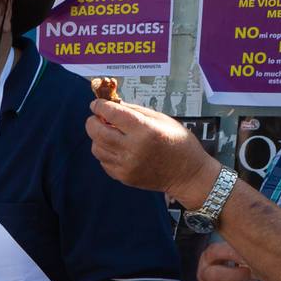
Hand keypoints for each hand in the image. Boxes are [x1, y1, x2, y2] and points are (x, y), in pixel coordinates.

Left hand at [85, 99, 222, 206]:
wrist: (188, 175)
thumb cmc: (178, 143)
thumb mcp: (162, 119)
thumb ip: (135, 111)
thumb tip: (113, 104)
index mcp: (145, 130)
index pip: (112, 114)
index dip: (100, 106)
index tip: (96, 104)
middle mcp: (132, 149)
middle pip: (97, 132)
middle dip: (92, 121)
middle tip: (97, 117)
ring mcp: (126, 165)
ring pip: (96, 148)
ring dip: (98, 137)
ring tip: (109, 133)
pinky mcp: (123, 177)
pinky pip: (104, 161)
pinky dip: (105, 152)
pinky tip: (116, 148)